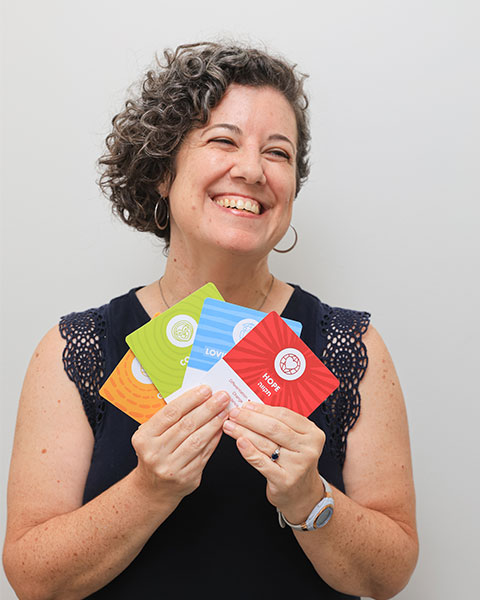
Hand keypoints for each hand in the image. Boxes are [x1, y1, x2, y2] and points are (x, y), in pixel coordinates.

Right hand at [131, 385, 229, 504]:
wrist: (153, 489)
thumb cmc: (155, 453)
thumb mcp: (152, 435)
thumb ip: (170, 418)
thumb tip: (198, 397)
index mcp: (144, 437)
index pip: (171, 413)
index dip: (191, 399)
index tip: (206, 390)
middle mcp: (155, 453)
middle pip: (186, 425)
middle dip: (208, 408)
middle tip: (222, 397)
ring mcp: (171, 468)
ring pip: (198, 440)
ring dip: (214, 423)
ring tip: (225, 411)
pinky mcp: (186, 478)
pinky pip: (204, 454)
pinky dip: (214, 439)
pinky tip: (221, 428)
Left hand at [222, 403, 326, 522]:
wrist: (302, 494)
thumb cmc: (295, 461)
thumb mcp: (296, 440)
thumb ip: (280, 424)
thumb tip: (252, 407)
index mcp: (312, 433)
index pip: (284, 415)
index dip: (262, 409)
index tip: (246, 405)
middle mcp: (308, 448)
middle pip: (273, 428)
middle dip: (250, 419)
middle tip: (234, 414)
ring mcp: (297, 465)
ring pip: (265, 443)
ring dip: (243, 432)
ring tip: (230, 426)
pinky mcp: (285, 480)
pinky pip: (262, 462)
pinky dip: (248, 451)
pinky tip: (239, 442)